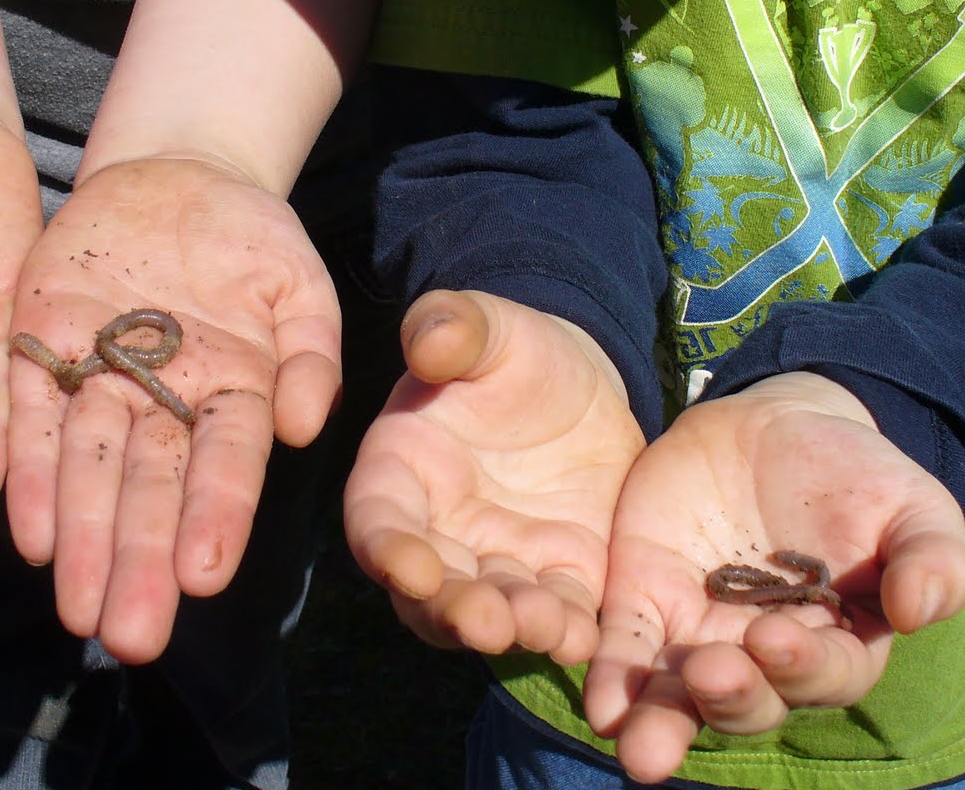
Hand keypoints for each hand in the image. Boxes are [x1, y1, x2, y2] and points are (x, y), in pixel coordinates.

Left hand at [2, 156, 342, 661]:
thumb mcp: (300, 282)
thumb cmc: (252, 236)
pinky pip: (28, 415)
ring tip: (75, 605)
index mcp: (234, 395)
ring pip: (86, 469)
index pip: (226, 465)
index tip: (205, 577)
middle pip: (150, 489)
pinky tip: (25, 528)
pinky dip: (22, 469)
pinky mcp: (41, 349)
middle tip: (128, 635)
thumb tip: (307, 426)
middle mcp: (163, 406)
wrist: (176, 173)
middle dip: (138, 561)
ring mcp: (101, 381)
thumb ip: (311, 351)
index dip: (216, 518)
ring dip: (80, 537)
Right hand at [344, 290, 646, 666]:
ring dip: (513, 629)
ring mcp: (498, 560)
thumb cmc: (514, 351)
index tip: (410, 569)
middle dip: (453, 611)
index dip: (387, 548)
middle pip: (428, 590)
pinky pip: (556, 612)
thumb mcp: (488, 326)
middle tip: (487, 623)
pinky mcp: (558, 575)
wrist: (581, 383)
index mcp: (401, 468)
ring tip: (545, 628)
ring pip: (490, 613)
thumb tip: (428, 343)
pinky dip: (566, 632)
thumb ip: (452, 327)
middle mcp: (439, 530)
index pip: (378, 519)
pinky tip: (587, 637)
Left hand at [582, 373, 964, 783]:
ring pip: (680, 697)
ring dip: (660, 722)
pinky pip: (626, 650)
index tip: (775, 636)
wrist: (778, 425)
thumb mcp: (913, 506)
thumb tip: (921, 611)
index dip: (802, 664)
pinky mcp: (646, 602)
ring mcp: (701, 635)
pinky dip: (613, 679)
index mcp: (839, 643)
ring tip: (633, 740)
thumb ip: (933, 558)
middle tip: (709, 672)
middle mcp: (765, 657)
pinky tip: (602, 704)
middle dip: (729, 697)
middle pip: (750, 700)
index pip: (825, 673)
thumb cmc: (860, 476)